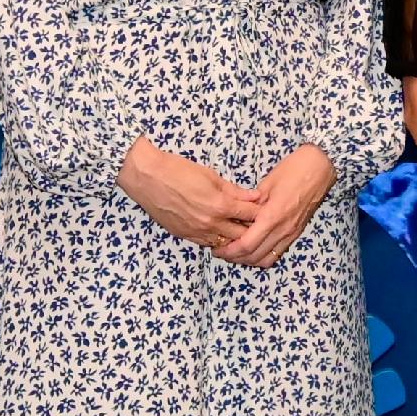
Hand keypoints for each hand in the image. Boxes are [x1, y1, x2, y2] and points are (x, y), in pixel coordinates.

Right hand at [120, 140, 257, 252]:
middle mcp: (211, 223)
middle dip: (252, 229)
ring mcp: (197, 232)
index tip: (268, 210)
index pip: (250, 214)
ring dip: (235, 238)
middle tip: (259, 224)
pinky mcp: (185, 236)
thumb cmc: (178, 171)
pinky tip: (222, 234)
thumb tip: (254, 196)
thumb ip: (234, 190)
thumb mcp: (211, 176)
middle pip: (241, 234)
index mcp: (220, 205)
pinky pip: (207, 244)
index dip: (261, 212)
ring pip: (225, 243)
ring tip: (242, 232)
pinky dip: (218, 240)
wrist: (148, 178)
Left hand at [215, 145, 337, 270]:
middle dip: (235, 257)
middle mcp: (283, 229)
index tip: (217, 248)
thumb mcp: (267, 183)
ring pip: (267, 259)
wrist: (321, 167)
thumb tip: (236, 216)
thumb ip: (251, 203)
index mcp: (273, 216)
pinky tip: (253, 248)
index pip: (247, 244)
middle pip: (255, 256)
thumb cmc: (293, 169)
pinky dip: (262, 255)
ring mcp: (292, 233)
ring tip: (236, 252)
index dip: (230, 250)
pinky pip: (277, 253)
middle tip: (221, 251)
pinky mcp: (297, 233)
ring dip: (249, 260)